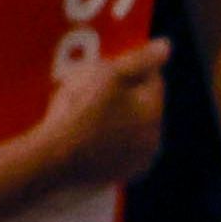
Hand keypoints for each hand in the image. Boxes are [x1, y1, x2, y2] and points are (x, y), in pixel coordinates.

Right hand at [25, 35, 170, 195]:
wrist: (53, 158)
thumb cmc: (79, 112)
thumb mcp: (108, 76)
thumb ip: (140, 60)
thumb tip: (166, 46)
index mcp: (154, 114)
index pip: (153, 80)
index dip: (130, 70)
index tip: (105, 70)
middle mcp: (154, 139)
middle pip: (143, 105)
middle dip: (124, 94)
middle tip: (92, 90)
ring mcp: (139, 160)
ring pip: (132, 127)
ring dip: (118, 117)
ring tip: (87, 112)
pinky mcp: (122, 174)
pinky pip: (120, 149)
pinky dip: (110, 140)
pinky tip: (89, 135)